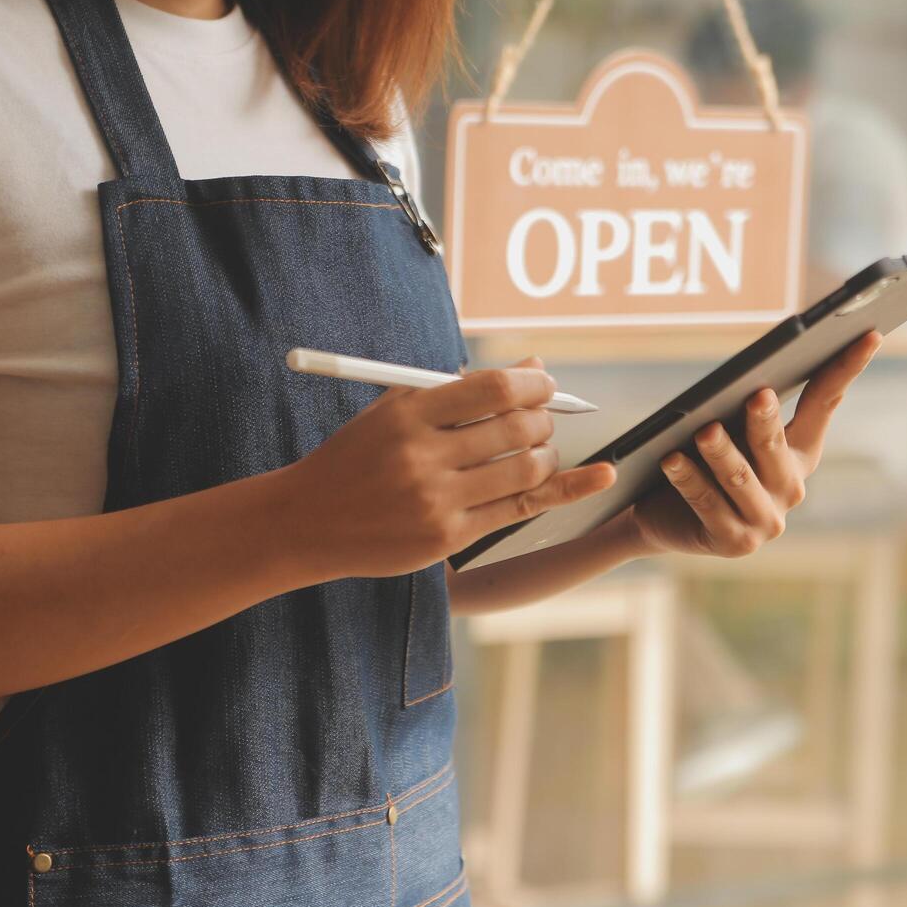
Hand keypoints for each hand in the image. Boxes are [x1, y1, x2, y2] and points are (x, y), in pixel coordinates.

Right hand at [290, 359, 616, 578]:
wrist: (308, 520)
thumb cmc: (358, 458)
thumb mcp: (395, 410)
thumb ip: (460, 390)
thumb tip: (535, 368)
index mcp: (408, 412)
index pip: (493, 389)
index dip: (533, 383)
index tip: (545, 383)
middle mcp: (423, 456)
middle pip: (516, 429)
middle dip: (542, 420)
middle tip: (541, 419)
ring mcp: (436, 500)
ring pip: (525, 469)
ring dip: (547, 455)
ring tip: (538, 450)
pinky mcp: (447, 538)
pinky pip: (520, 509)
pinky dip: (563, 489)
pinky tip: (598, 477)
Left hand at [618, 332, 882, 558]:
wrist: (665, 519)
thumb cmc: (701, 461)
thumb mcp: (728, 429)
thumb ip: (743, 409)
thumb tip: (749, 379)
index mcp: (799, 452)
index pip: (825, 404)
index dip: (845, 369)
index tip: (867, 335)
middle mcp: (790, 487)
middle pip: (776, 445)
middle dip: (766, 420)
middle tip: (758, 394)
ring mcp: (766, 520)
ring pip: (740, 478)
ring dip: (721, 453)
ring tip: (703, 431)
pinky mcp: (734, 542)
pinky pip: (708, 504)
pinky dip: (688, 479)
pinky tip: (671, 460)